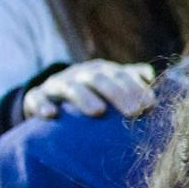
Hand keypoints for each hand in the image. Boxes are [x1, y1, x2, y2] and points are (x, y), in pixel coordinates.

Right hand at [23, 59, 157, 120]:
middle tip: (133, 112)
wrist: (53, 98)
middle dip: (117, 94)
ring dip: (84, 97)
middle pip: (98, 79)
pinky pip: (36, 98)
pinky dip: (42, 105)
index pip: (120, 76)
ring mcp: (57, 84)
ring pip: (69, 87)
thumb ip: (133, 84)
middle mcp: (80, 74)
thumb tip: (151, 77)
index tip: (150, 105)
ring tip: (98, 111)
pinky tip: (51, 115)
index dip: (136, 88)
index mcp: (102, 72)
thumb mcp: (113, 89)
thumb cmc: (95, 98)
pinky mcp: (37, 96)